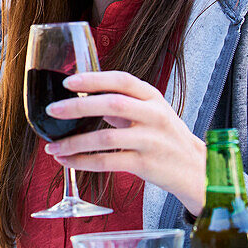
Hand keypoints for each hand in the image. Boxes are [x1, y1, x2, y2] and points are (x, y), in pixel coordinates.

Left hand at [42, 70, 207, 214]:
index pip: (122, 80)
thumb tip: (83, 98)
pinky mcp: (145, 165)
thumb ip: (121, 103)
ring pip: (105, 138)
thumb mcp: (150, 111)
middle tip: (52, 110)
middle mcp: (153, 115)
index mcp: (152, 97)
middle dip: (77, 107)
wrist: (195, 168)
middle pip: (111, 104)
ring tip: (52, 146)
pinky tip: (67, 161)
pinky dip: (83, 162)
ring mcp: (150, 140)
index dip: (94, 79)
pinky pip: (107, 162)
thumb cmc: (166, 136)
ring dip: (74, 142)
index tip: (69, 82)